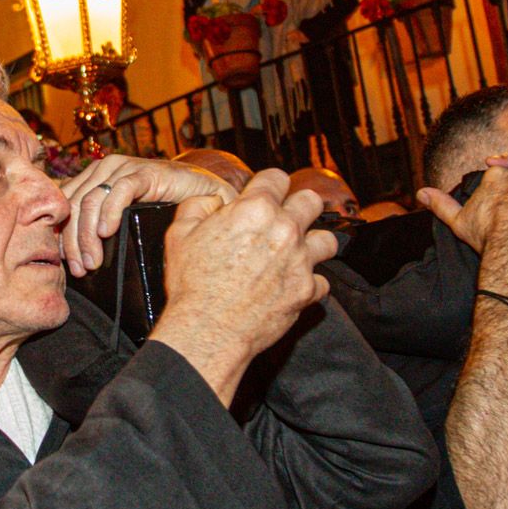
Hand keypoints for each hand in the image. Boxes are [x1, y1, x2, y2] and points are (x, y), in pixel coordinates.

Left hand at [61, 155, 237, 275]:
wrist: (205, 193)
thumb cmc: (164, 208)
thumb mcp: (125, 217)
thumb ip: (100, 223)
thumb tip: (71, 252)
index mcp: (95, 178)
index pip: (66, 204)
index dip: (61, 234)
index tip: (65, 264)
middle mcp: (106, 169)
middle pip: (75, 205)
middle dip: (73, 241)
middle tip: (79, 270)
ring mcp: (125, 169)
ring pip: (92, 200)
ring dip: (88, 235)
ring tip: (93, 261)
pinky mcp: (146, 172)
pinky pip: (120, 191)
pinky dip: (109, 213)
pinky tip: (106, 232)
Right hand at [149, 171, 337, 403]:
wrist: (206, 331)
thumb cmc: (192, 286)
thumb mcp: (179, 234)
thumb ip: (198, 205)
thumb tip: (213, 200)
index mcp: (255, 209)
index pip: (277, 177)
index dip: (269, 185)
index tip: (266, 194)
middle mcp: (284, 230)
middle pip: (312, 201)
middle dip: (300, 206)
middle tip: (287, 219)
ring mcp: (299, 261)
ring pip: (327, 240)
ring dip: (313, 244)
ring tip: (297, 252)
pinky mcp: (306, 291)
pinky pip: (322, 282)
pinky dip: (310, 284)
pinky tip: (292, 285)